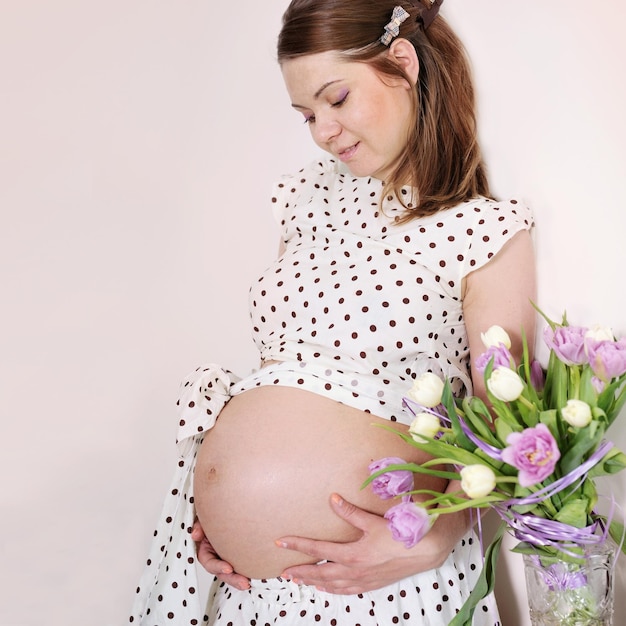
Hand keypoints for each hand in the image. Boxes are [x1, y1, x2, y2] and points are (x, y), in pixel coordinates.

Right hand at [191, 519, 250, 589]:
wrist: (226, 510)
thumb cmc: (213, 516)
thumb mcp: (203, 520)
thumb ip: (199, 527)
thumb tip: (195, 535)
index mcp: (206, 551)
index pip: (210, 563)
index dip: (218, 567)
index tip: (229, 569)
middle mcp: (216, 558)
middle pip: (223, 573)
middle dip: (233, 579)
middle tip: (244, 583)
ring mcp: (227, 558)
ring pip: (233, 573)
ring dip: (240, 579)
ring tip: (249, 582)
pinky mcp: (238, 557)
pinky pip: (242, 566)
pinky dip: (248, 570)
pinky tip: (256, 573)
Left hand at [276, 493, 463, 594]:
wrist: (424, 551)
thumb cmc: (399, 533)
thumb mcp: (372, 520)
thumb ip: (350, 511)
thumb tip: (332, 498)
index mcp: (352, 554)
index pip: (317, 550)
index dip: (297, 546)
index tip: (280, 543)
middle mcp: (354, 571)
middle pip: (320, 573)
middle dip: (300, 571)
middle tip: (283, 572)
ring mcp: (363, 580)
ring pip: (331, 585)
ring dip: (314, 582)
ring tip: (299, 581)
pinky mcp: (372, 584)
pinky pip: (346, 591)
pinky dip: (333, 590)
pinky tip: (327, 589)